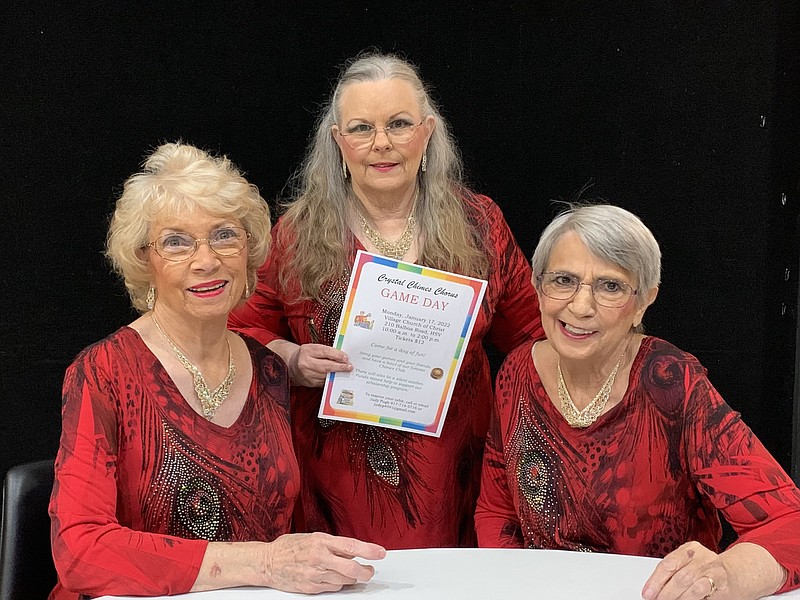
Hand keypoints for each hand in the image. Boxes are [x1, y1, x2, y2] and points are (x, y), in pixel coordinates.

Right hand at [263, 532, 385, 593]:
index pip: (351, 546)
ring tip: (352, 574)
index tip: (380, 553)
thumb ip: (332, 545)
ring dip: (352, 579)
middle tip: (370, 571)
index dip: (369, 550)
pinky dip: (337, 584)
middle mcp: (319, 558)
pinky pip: (332, 588)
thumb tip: (352, 552)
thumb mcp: (312, 538)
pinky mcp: (311, 587)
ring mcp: (315, 574)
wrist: (267, 562)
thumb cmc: (289, 547)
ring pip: (344, 581)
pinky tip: (335, 578)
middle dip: (365, 572)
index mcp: (321, 541)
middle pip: (351, 569)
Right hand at [287, 343, 351, 386]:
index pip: (324, 352)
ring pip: (326, 375)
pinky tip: (337, 377)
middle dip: (339, 367)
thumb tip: (342, 356)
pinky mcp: (309, 383)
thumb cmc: (307, 355)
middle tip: (349, 367)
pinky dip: (331, 379)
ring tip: (345, 372)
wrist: (292, 365)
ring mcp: (306, 374)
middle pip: (326, 366)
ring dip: (337, 374)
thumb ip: (326, 351)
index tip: (346, 358)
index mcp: (307, 350)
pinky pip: (324, 381)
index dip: (337, 355)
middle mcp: (305, 362)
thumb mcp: (313, 348)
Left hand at [642, 541, 725, 599]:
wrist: (733, 573)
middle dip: (666, 592)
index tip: (648, 593)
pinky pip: (706, 596)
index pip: (669, 564)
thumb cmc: (703, 568)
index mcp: (690, 548)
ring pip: (694, 588)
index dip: (656, 580)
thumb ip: (672, 571)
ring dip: (680, 598)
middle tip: (658, 599)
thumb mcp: (686, 562)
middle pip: (681, 577)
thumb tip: (653, 588)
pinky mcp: (724, 587)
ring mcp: (716, 573)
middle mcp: (704, 558)